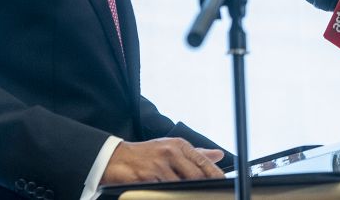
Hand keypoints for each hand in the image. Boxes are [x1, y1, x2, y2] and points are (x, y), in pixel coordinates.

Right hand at [100, 138, 224, 184]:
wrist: (116, 158)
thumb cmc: (145, 154)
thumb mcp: (170, 148)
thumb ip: (196, 153)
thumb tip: (218, 155)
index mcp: (178, 145)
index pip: (203, 161)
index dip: (215, 175)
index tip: (224, 183)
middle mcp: (170, 152)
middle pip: (196, 176)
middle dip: (202, 187)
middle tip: (206, 193)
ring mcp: (158, 165)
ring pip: (181, 186)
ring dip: (184, 192)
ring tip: (183, 192)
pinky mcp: (147, 177)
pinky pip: (164, 191)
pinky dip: (168, 193)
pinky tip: (167, 192)